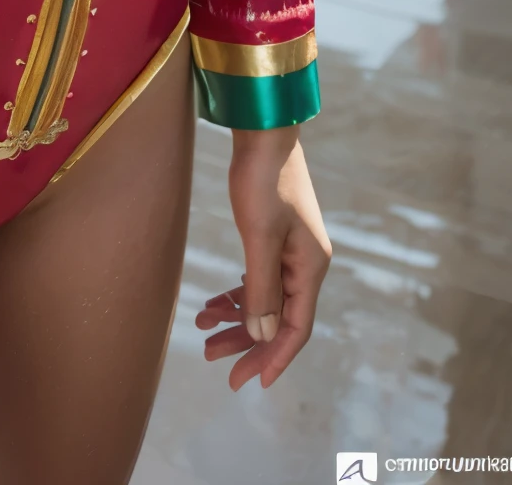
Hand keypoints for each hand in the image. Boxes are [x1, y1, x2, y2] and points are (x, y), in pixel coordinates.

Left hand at [196, 129, 331, 388]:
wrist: (262, 130)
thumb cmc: (262, 179)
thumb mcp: (259, 237)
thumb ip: (262, 288)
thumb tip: (263, 334)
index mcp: (309, 267)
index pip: (295, 328)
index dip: (273, 357)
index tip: (248, 382)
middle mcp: (304, 263)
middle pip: (278, 318)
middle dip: (246, 342)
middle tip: (213, 360)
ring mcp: (290, 249)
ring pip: (265, 299)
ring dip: (236, 318)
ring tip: (203, 332)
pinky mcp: (273, 236)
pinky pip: (257, 278)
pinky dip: (235, 293)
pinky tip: (211, 304)